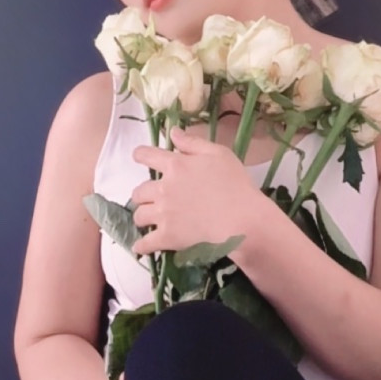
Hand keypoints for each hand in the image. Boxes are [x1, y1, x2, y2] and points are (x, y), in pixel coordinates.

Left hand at [130, 126, 260, 254]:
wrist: (243, 220)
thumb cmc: (236, 185)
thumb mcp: (219, 154)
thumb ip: (193, 143)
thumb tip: (173, 132)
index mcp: (175, 165)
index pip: (146, 155)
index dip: (140, 155)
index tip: (138, 157)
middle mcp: (163, 188)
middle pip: (139, 191)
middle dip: (143, 195)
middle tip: (151, 200)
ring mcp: (163, 214)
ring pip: (139, 216)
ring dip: (143, 217)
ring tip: (149, 222)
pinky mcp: (167, 237)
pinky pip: (145, 243)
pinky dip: (141, 245)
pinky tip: (140, 247)